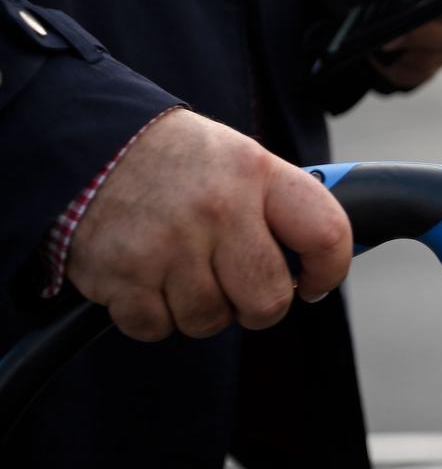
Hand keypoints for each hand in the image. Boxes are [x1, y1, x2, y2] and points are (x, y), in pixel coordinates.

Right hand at [66, 109, 352, 341]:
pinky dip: (154, 314)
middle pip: (268, 300)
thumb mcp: (239, 158)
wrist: (86, 141)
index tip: (314, 283)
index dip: (329, 270)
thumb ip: (280, 205)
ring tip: (184, 269)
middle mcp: (217, 207)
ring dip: (201, 308)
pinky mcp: (122, 275)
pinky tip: (148, 276)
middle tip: (241, 287)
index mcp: (256, 172)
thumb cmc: (177, 160)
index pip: (326, 234)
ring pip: (211, 320)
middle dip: (259, 306)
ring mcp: (168, 244)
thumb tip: (319, 259)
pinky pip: (158, 328)